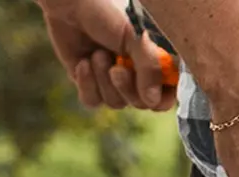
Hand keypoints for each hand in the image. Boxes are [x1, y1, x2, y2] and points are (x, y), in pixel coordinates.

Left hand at [37, 0, 173, 110]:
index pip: (167, 94)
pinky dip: (87, 85)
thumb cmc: (108, 13)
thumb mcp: (136, 38)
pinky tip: (82, 63)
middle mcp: (135, 73)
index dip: (161, 99)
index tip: (151, 93)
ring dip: (104, 81)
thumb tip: (152, 101)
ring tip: (96, 55)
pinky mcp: (89, 82)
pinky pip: (93, 101)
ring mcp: (112, 80)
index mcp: (153, 61)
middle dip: (126, 89)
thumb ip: (150, 69)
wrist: (71, 2)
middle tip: (116, 69)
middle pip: (141, 104)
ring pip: (116, 103)